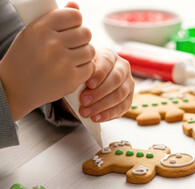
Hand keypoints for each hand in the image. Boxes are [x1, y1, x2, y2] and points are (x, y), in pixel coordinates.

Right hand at [0, 2, 94, 120]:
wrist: (15, 87)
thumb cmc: (26, 57)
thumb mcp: (34, 33)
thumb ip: (56, 19)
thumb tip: (76, 6)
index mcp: (41, 28)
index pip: (75, 16)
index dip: (75, 22)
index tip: (70, 29)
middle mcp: (52, 44)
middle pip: (86, 33)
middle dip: (81, 39)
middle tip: (72, 46)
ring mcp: (63, 62)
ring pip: (90, 50)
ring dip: (84, 54)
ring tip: (70, 59)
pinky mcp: (71, 78)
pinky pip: (90, 67)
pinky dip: (84, 69)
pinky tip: (71, 70)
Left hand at [78, 48, 133, 121]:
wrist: (87, 86)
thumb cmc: (83, 76)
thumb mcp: (80, 73)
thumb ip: (81, 78)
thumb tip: (78, 90)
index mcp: (109, 56)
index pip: (107, 62)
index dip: (99, 74)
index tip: (88, 84)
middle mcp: (122, 68)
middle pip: (116, 79)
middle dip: (99, 92)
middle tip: (84, 101)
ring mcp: (128, 83)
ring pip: (120, 94)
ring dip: (102, 105)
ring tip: (86, 112)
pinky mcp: (129, 98)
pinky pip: (122, 107)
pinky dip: (108, 114)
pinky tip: (96, 118)